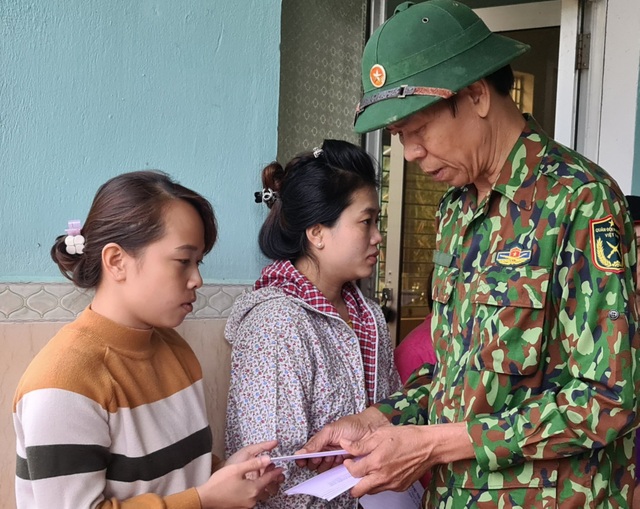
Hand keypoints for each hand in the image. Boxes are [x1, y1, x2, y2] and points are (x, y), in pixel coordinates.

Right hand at [197, 441, 284, 508]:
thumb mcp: (237, 469)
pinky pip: (251, 497)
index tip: (281, 468)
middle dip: (269, 477)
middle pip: (265, 487)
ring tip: (260, 474)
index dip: (275, 472)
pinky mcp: (240, 507)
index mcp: (253, 489)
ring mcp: (246, 505)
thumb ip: (254, 464)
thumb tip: (268, 459)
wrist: (206, 498)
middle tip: (270, 468)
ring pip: (258, 492)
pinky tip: (249, 483)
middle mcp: (252, 500)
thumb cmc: (220, 483)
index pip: (268, 479)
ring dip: (261, 483)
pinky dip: (253, 489)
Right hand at [295, 408, 388, 471]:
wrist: (372, 429)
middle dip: (317, 462)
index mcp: (322, 442)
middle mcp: (327, 452)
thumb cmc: (352, 426)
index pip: (307, 454)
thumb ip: (316, 442)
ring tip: (334, 457)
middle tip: (324, 456)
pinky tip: (340, 465)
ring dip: (327, 466)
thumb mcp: (331, 431)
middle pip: (315, 464)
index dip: (304, 459)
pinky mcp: (347, 467)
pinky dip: (336, 471)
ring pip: (325, 470)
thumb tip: (299, 453)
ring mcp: (337, 460)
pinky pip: (338, 474)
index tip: (303, 462)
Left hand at [340, 422, 473, 496]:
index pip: (353, 471)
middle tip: (355, 471)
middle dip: (352, 482)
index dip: (348, 465)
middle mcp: (383, 477)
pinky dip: (380, 481)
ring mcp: (392, 484)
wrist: (429, 446)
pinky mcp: (400, 487)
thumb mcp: (380, 435)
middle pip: (359, 490)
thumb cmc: (407, 437)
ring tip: (370, 468)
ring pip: (371, 490)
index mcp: (377, 462)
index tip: (349, 460)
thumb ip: (361, 444)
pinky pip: (384, 488)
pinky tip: (384, 469)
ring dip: (366, 482)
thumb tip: (345, 445)